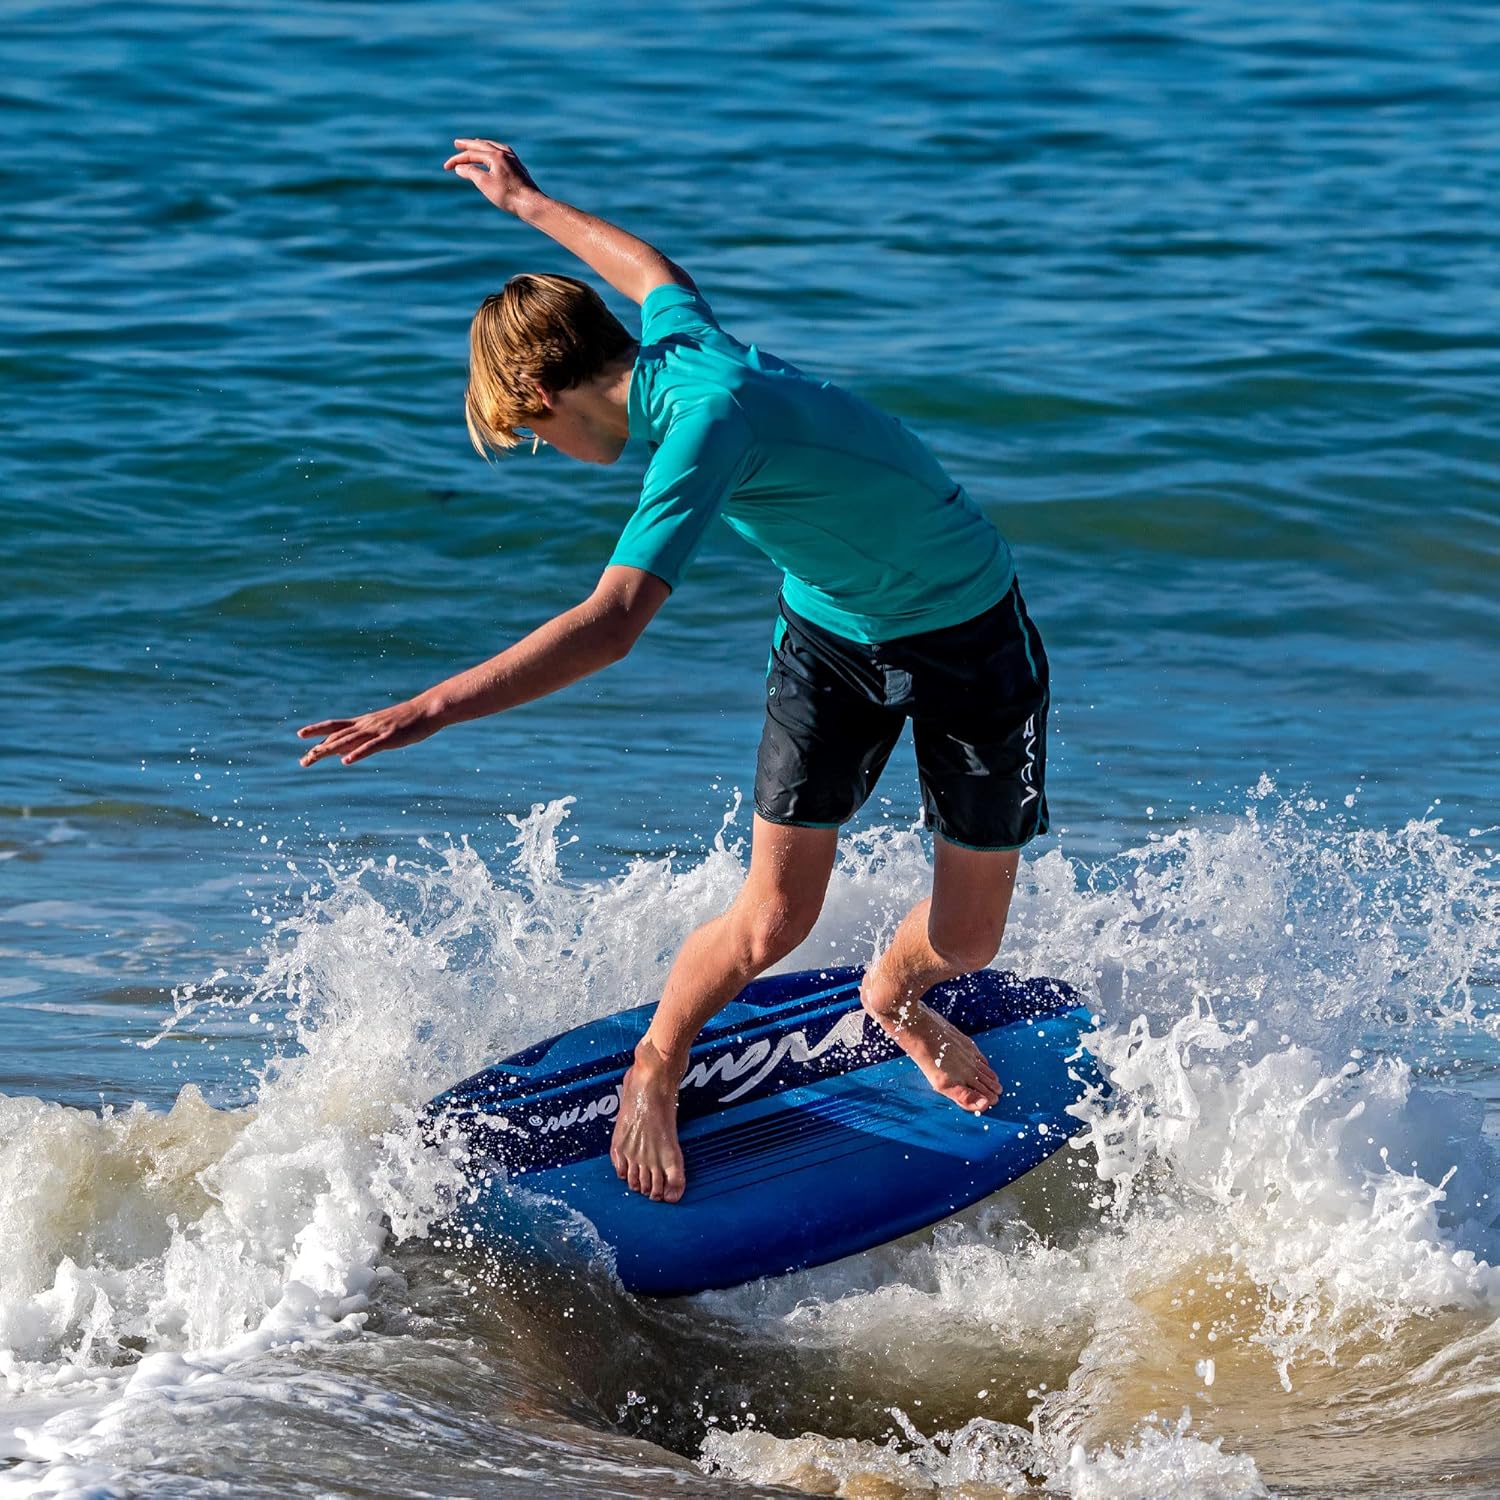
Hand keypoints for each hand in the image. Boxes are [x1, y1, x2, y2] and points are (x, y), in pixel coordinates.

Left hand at [297, 696, 444, 767]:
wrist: (428, 709)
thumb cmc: (408, 720)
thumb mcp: (382, 730)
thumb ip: (363, 740)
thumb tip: (344, 751)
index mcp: (364, 723)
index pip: (335, 726)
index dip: (317, 730)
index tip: (300, 735)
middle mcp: (366, 725)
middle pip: (337, 737)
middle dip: (318, 749)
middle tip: (303, 761)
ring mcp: (377, 731)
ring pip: (348, 741)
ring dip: (329, 750)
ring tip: (314, 757)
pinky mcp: (389, 738)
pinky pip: (370, 747)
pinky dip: (357, 754)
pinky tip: (346, 761)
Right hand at [443, 138, 541, 213]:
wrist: (531, 203)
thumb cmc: (508, 195)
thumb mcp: (484, 184)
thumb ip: (470, 172)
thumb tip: (459, 168)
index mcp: (495, 155)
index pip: (471, 154)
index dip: (457, 160)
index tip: (446, 167)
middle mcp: (504, 153)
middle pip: (482, 145)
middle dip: (468, 145)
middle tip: (457, 143)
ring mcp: (513, 159)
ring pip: (494, 146)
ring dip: (481, 145)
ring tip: (474, 144)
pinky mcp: (518, 166)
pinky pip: (503, 152)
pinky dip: (493, 151)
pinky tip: (494, 154)